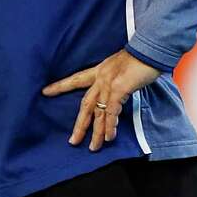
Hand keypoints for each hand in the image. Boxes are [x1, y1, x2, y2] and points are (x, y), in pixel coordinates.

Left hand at [41, 49, 160, 151]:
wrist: (150, 50)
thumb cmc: (141, 59)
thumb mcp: (122, 68)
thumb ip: (116, 80)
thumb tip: (117, 93)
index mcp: (99, 71)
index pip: (76, 79)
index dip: (60, 86)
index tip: (45, 91)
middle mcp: (100, 78)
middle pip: (85, 104)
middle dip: (79, 124)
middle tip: (73, 140)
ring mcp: (108, 84)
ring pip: (98, 112)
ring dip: (97, 132)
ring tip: (93, 147)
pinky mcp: (119, 89)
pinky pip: (111, 112)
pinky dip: (110, 125)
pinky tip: (109, 137)